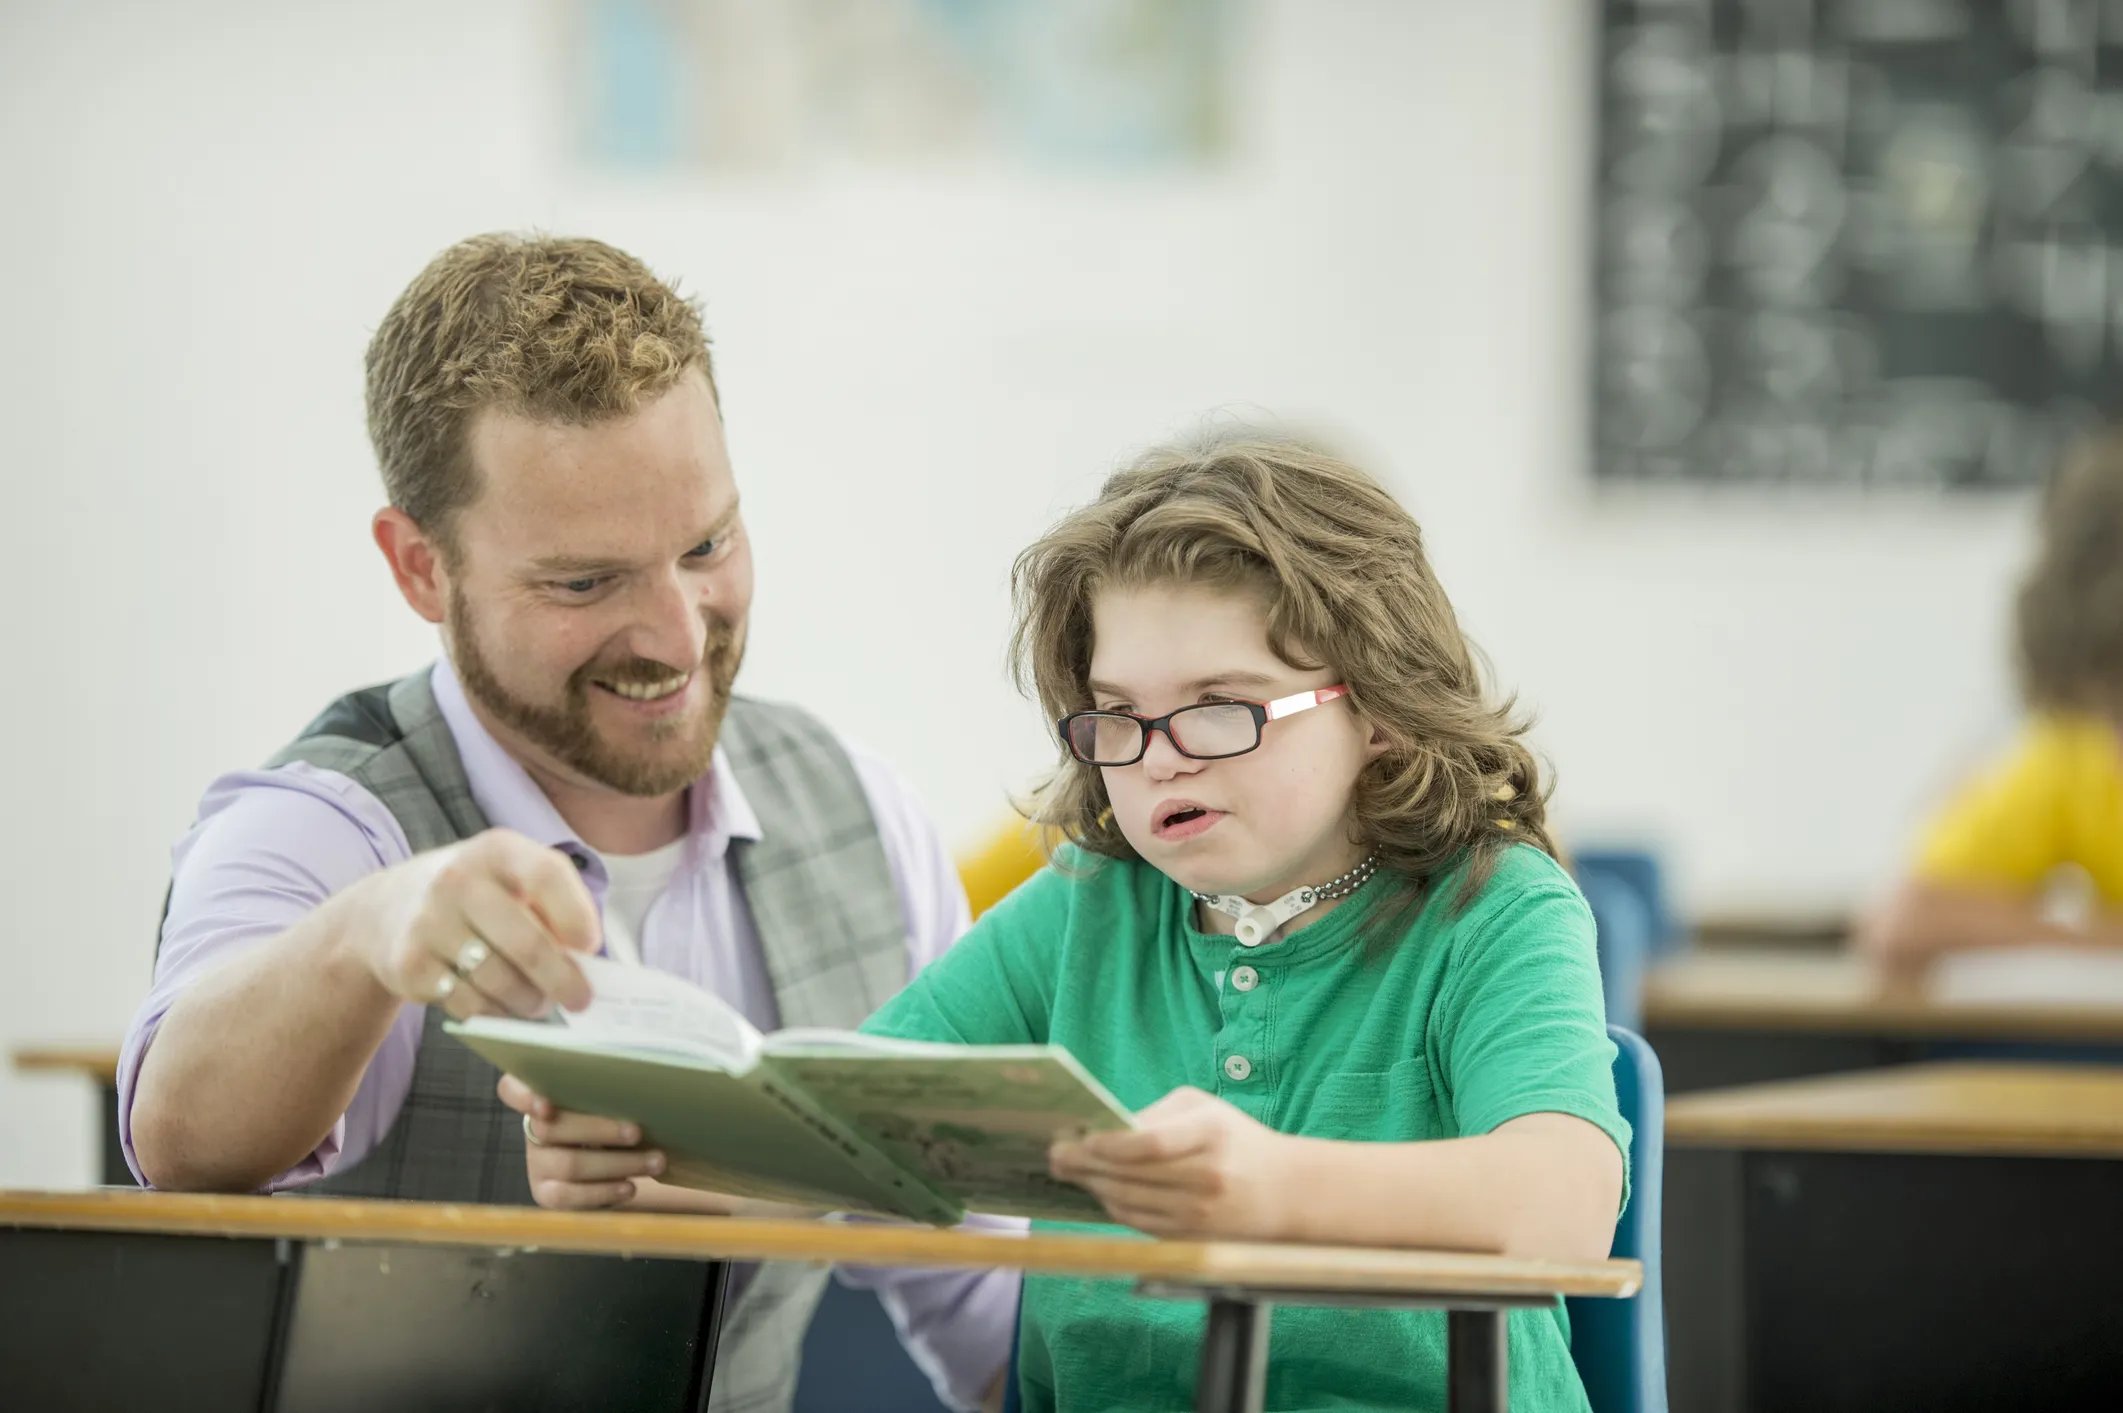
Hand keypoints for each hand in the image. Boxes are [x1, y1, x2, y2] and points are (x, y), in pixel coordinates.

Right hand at [349, 828, 597, 1020]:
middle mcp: (457, 880)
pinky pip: (468, 1003)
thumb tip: (586, 958)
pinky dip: (495, 1013)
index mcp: (495, 850)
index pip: (546, 875)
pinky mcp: (409, 966)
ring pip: (499, 980)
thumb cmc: (472, 895)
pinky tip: (503, 1008)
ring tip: (540, 1004)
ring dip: (529, 1002)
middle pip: (526, 943)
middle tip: (580, 1000)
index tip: (591, 947)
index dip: (575, 914)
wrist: (383, 911)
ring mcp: (428, 923)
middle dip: (562, 979)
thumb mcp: (507, 875)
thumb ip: (549, 903)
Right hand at [499, 1073, 666, 1208]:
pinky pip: (568, 1197)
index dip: (522, 1096)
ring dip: (618, 1163)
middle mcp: (532, 1128)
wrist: (623, 1157)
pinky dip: (603, 1192)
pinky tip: (629, 1187)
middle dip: (599, 1130)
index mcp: (542, 1094)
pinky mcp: (546, 1193)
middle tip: (637, 1132)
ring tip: (655, 1161)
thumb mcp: (611, 1097)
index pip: (511, 1089)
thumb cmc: (618, 1114)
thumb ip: (610, 1088)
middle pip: (549, 1128)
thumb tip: (641, 1084)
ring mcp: (537, 1163)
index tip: (545, 1106)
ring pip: (568, 1164)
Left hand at [1047, 1086, 1298, 1240]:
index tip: (1079, 1139)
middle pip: (1130, 1176)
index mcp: (1210, 1136)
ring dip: (1093, 1186)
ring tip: (1071, 1171)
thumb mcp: (1204, 1109)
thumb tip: (1104, 1129)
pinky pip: (1138, 1223)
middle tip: (1056, 1155)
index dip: (1108, 1144)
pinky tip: (1100, 1190)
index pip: (1149, 1145)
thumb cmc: (1235, 1140)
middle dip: (1086, 1165)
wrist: (1284, 1193)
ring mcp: (1199, 1215)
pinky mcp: (1191, 1238)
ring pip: (1128, 1203)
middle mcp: (1205, 1179)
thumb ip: (1156, 1115)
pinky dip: (1113, 1206)